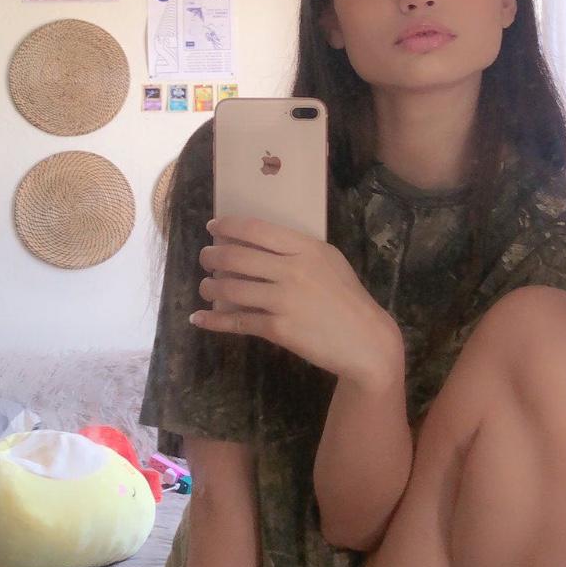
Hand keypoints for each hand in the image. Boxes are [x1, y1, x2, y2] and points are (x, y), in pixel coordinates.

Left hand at [190, 215, 401, 386]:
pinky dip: (213, 320)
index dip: (228, 226)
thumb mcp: (329, 262)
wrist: (365, 340)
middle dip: (212, 256)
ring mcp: (284, 300)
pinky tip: (199, 318)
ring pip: (231, 288)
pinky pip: (237, 321)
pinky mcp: (278, 328)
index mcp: (306, 248)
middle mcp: (292, 269)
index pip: (256, 229)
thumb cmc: (348, 299)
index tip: (213, 227)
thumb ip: (298, 250)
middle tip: (204, 258)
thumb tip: (257, 244)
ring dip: (210, 287)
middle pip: (236, 256)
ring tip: (205, 287)